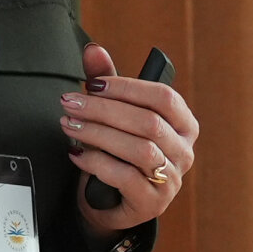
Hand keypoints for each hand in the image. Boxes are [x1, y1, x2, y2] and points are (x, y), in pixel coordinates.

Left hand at [60, 42, 198, 234]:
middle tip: (70, 103)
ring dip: (97, 134)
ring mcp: (171, 180)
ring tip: (69, 126)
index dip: (127, 87)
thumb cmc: (116, 152)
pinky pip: (125, 177)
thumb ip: (106, 82)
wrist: (110, 202)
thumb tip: (92, 49)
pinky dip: (96, 162)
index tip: (93, 84)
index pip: (164, 97)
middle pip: (148, 122)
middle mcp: (184, 151)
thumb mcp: (113, 116)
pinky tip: (76, 154)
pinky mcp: (152, 203)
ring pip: (139, 149)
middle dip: (103, 110)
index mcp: (182, 124)